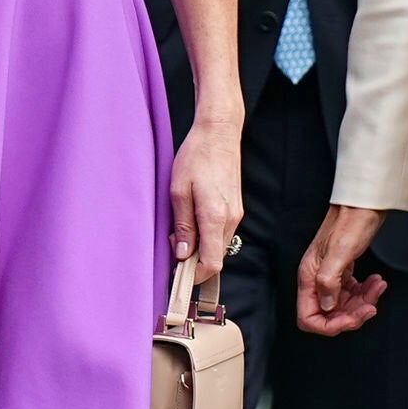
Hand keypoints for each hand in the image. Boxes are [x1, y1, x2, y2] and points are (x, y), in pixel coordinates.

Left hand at [171, 112, 244, 279]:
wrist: (219, 133)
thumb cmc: (196, 156)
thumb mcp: (178, 191)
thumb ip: (182, 226)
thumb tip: (182, 255)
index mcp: (215, 217)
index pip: (211, 263)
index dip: (194, 275)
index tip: (176, 274)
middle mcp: (230, 219)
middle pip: (214, 257)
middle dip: (192, 259)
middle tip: (171, 241)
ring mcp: (236, 214)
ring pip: (217, 245)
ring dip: (199, 245)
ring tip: (179, 226)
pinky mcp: (235, 208)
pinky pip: (220, 232)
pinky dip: (206, 234)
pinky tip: (191, 218)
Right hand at [296, 206, 390, 335]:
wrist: (363, 204)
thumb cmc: (350, 220)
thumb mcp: (340, 252)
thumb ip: (329, 281)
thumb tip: (326, 306)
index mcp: (309, 276)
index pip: (308, 317)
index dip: (329, 325)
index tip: (350, 319)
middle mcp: (317, 279)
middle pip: (329, 315)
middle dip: (352, 315)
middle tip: (370, 306)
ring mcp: (331, 276)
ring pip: (344, 306)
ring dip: (363, 302)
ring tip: (377, 287)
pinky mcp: (343, 272)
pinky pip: (353, 293)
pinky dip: (366, 292)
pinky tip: (376, 282)